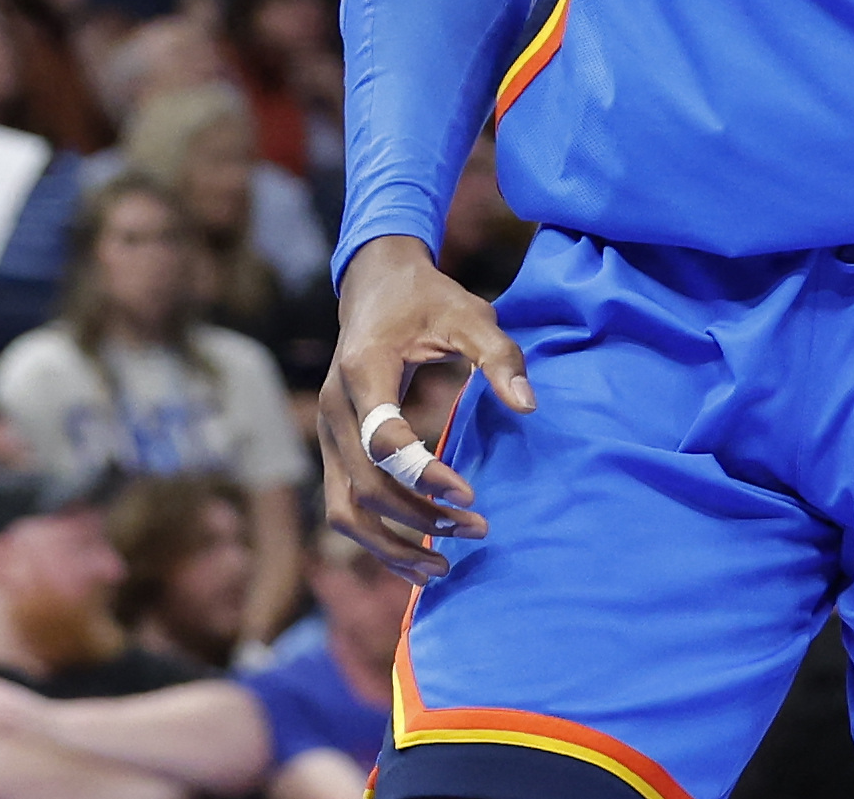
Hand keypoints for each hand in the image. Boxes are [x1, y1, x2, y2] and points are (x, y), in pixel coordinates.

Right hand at [316, 237, 529, 586]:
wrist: (375, 284)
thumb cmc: (428, 298)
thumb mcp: (470, 314)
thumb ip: (498, 357)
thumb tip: (526, 406)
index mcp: (362, 371)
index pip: (383, 441)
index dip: (424, 475)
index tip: (471, 496)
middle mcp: (333, 408)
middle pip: (364, 486)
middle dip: (417, 518)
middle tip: (476, 530)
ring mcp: (326, 432)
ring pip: (344, 509)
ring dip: (390, 545)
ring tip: (441, 570)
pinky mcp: (333, 448)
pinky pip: (344, 506)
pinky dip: (375, 539)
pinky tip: (415, 559)